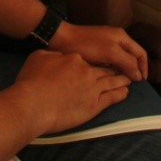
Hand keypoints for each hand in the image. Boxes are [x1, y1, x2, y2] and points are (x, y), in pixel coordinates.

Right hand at [14, 50, 131, 134]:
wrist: (34, 104)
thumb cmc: (32, 81)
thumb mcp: (38, 57)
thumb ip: (52, 56)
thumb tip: (58, 56)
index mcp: (75, 59)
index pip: (88, 60)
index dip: (94, 62)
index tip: (96, 63)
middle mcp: (87, 72)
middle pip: (104, 69)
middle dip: (114, 69)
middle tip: (122, 70)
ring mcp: (92, 88)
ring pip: (111, 82)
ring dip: (121, 80)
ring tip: (129, 79)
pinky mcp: (94, 105)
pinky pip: (111, 97)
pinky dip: (119, 94)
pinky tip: (124, 92)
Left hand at [49, 22, 147, 80]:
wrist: (62, 40)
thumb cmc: (87, 45)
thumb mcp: (110, 52)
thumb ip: (127, 62)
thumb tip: (138, 76)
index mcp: (122, 37)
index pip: (140, 53)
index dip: (144, 67)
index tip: (141, 82)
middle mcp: (116, 41)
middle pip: (131, 58)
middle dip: (133, 71)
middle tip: (130, 86)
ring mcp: (106, 47)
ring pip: (120, 62)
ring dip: (122, 73)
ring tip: (120, 86)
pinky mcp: (96, 54)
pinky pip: (110, 64)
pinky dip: (112, 72)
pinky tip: (108, 81)